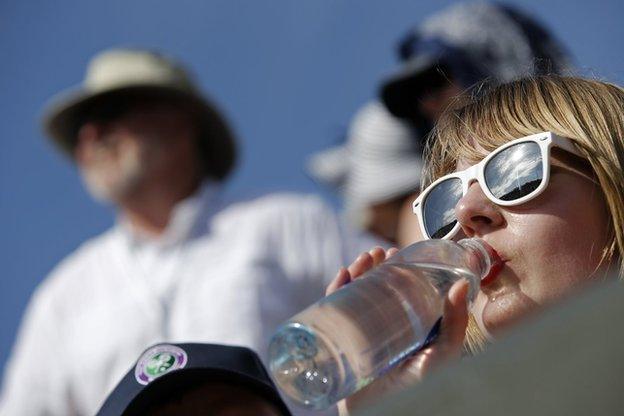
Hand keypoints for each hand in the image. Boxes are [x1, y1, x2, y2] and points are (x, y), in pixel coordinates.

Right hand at [326, 247, 470, 414]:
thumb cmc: (417, 392)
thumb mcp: (441, 355)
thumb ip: (454, 325)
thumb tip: (461, 286)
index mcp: (406, 326)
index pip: (400, 290)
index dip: (397, 269)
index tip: (398, 252)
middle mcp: (383, 326)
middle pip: (375, 288)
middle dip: (374, 266)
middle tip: (378, 253)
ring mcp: (360, 332)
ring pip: (355, 294)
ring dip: (357, 272)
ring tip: (363, 259)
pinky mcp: (341, 340)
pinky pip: (334, 311)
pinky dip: (336, 290)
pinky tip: (343, 276)